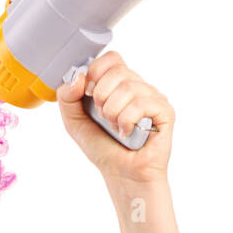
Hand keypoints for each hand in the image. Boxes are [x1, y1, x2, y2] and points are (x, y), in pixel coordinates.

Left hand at [55, 51, 173, 183]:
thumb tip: (79, 77)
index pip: (111, 58)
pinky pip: (143, 103)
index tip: (88, 94)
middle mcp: (138, 86)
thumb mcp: (73, 121)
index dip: (95, 72)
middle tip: (103, 116)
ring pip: (129, 87)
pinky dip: (127, 120)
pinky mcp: (165, 112)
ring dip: (112, 112)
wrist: (120, 174)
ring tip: (115, 127)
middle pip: (118, 70)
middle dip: (100, 96)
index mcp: (119, 84)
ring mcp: (153, 98)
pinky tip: (127, 132)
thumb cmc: (103, 147)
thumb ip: (66, 97)